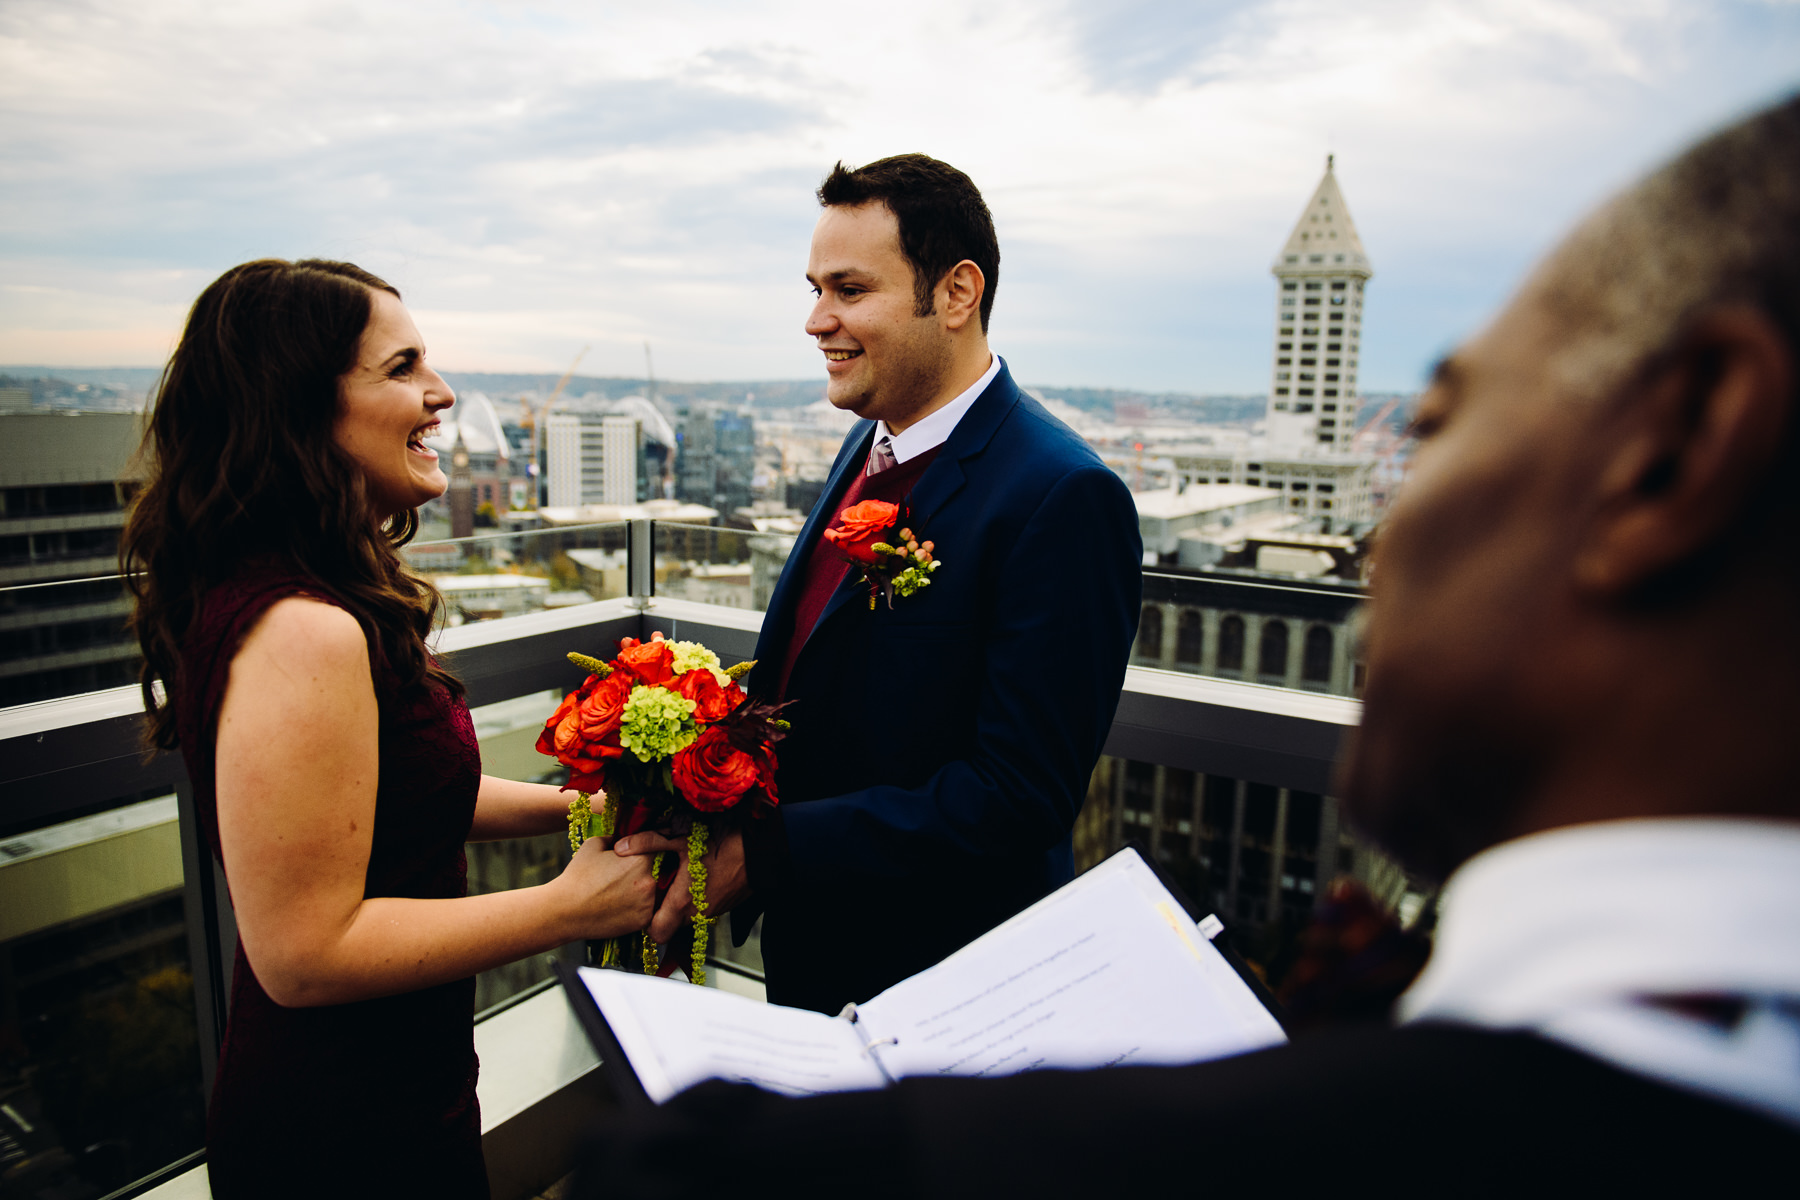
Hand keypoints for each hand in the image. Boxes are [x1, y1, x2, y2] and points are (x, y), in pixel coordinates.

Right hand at [556, 839, 656, 939]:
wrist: (565, 911)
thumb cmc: (578, 877)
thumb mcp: (594, 845)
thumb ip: (615, 837)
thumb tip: (624, 837)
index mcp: (640, 860)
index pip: (654, 849)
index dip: (643, 851)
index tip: (634, 856)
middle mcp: (649, 881)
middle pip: (654, 871)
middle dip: (640, 872)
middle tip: (620, 878)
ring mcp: (647, 904)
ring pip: (651, 892)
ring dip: (640, 891)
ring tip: (616, 894)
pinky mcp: (643, 922)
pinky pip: (646, 910)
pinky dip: (636, 908)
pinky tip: (618, 907)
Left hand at [615, 828, 749, 943]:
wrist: (762, 848)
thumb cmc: (723, 843)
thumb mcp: (680, 837)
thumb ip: (649, 843)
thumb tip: (622, 846)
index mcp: (682, 902)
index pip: (656, 934)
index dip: (646, 922)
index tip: (644, 905)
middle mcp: (697, 913)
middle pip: (671, 924)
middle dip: (663, 908)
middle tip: (659, 885)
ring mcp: (713, 911)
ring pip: (688, 916)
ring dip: (681, 902)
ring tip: (679, 876)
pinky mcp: (724, 905)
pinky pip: (703, 909)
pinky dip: (697, 897)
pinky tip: (698, 874)